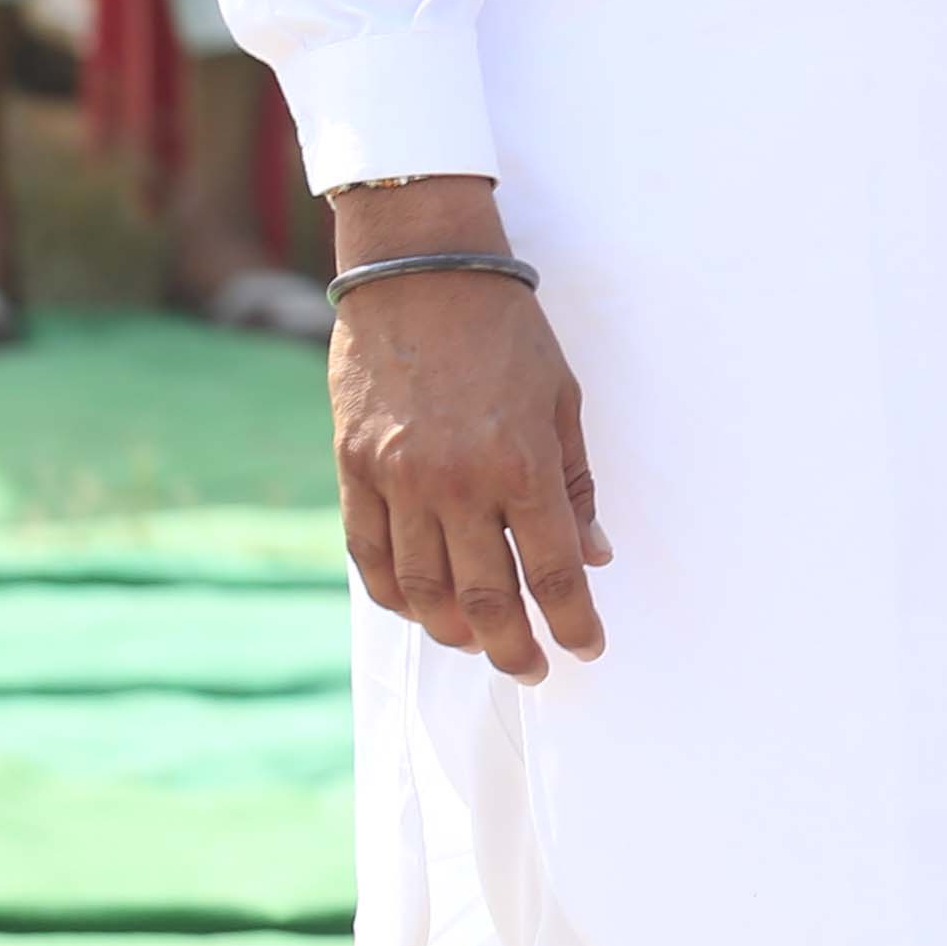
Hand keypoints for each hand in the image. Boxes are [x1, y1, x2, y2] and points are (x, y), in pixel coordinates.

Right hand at [324, 185, 606, 682]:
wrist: (421, 275)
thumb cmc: (507, 334)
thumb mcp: (562, 400)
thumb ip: (574, 484)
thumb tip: (594, 556)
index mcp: (520, 462)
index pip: (551, 570)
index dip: (573, 620)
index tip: (587, 648)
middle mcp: (455, 482)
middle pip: (483, 596)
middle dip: (513, 646)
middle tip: (532, 670)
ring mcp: (396, 480)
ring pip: (421, 589)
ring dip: (453, 631)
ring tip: (480, 646)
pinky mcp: (352, 471)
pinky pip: (369, 556)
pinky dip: (395, 594)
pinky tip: (419, 610)